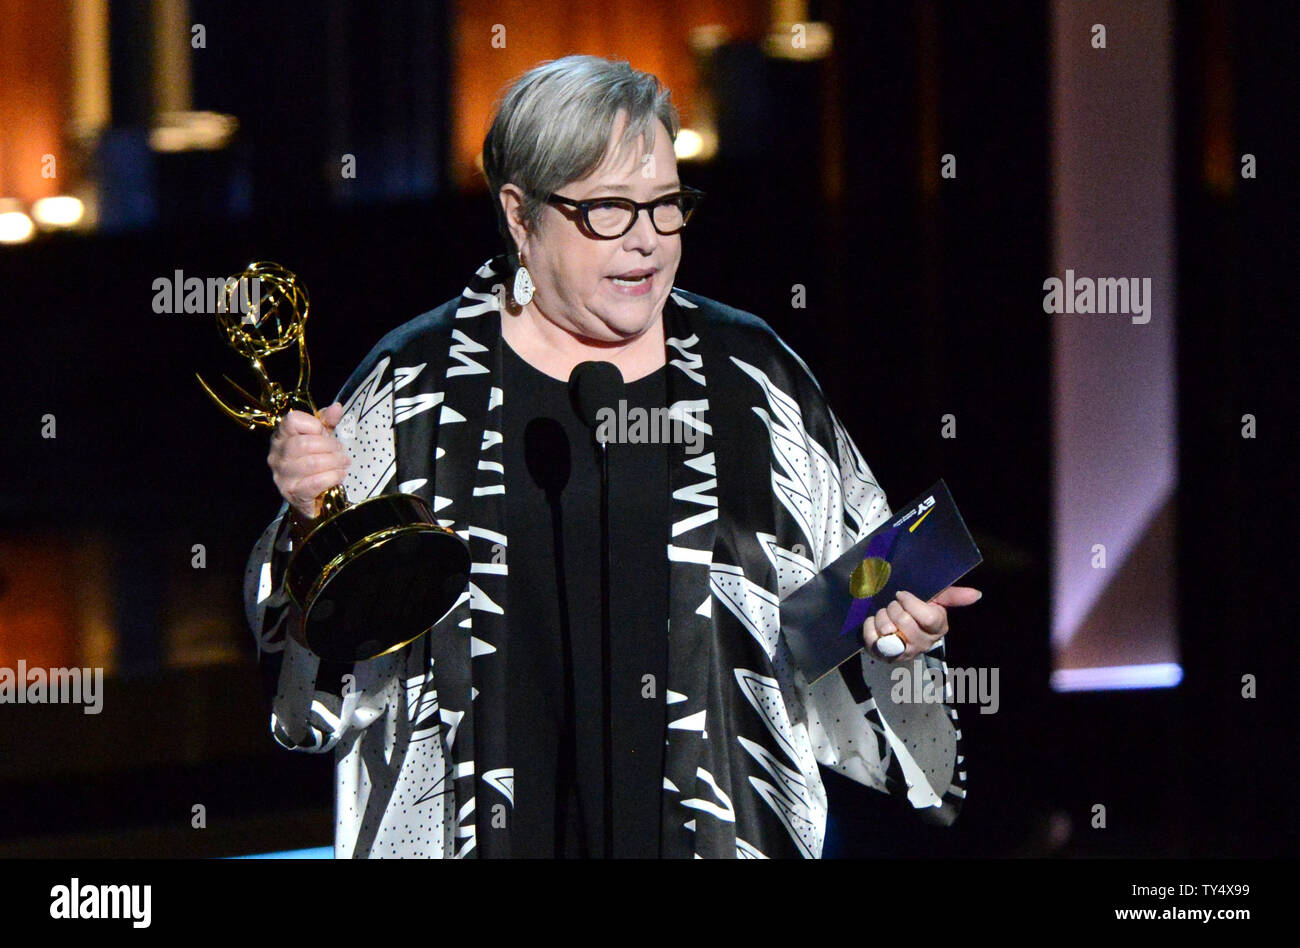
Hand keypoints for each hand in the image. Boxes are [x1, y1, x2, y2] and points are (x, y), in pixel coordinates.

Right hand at [267, 401, 349, 520]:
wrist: (311, 497)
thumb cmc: (315, 462)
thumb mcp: (321, 438)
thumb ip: (327, 422)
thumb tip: (336, 407)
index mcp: (281, 437)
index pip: (292, 420)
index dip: (314, 425)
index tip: (326, 433)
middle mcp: (276, 455)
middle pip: (304, 443)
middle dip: (330, 447)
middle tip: (342, 452)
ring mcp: (282, 475)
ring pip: (311, 463)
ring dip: (334, 462)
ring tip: (344, 463)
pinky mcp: (292, 493)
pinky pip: (314, 483)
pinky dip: (332, 477)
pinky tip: (340, 475)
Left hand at [862, 585, 981, 662]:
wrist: (899, 629)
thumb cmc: (919, 612)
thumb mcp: (936, 601)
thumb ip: (954, 596)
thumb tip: (977, 594)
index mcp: (938, 629)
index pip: (927, 616)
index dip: (910, 602)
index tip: (902, 595)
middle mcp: (923, 645)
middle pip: (905, 621)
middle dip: (894, 607)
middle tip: (893, 605)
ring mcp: (903, 653)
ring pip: (888, 629)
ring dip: (881, 616)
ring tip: (885, 614)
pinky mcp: (883, 656)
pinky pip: (872, 638)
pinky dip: (869, 626)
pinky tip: (875, 623)